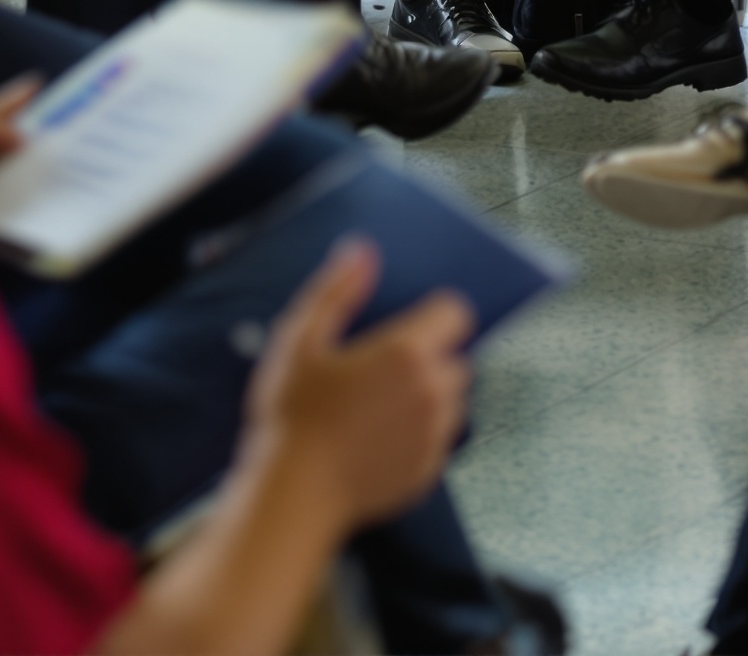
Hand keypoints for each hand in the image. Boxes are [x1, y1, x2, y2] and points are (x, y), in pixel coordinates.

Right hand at [247, 239, 474, 533]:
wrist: (291, 495)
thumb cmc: (290, 414)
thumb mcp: (301, 340)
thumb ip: (336, 290)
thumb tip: (363, 252)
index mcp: (407, 353)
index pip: (456, 312)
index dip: (436, 313)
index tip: (410, 323)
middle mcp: (432, 392)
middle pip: (457, 358)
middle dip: (432, 357)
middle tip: (385, 368)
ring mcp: (433, 436)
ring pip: (452, 401)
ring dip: (430, 396)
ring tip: (380, 404)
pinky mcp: (427, 473)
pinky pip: (438, 440)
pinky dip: (420, 434)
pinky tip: (378, 437)